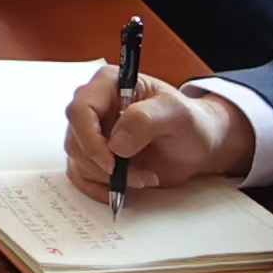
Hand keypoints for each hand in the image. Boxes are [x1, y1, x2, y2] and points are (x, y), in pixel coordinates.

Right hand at [68, 73, 243, 201]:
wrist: (197, 145)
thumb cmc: (190, 122)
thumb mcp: (177, 114)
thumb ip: (146, 119)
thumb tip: (115, 142)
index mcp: (109, 84)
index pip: (79, 109)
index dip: (90, 139)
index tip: (112, 162)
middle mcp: (95, 107)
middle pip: (75, 140)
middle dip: (105, 165)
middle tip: (139, 175)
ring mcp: (93, 132)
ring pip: (78, 161)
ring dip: (109, 178)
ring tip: (144, 177)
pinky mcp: (95, 156)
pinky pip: (82, 176)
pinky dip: (101, 188)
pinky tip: (126, 187)